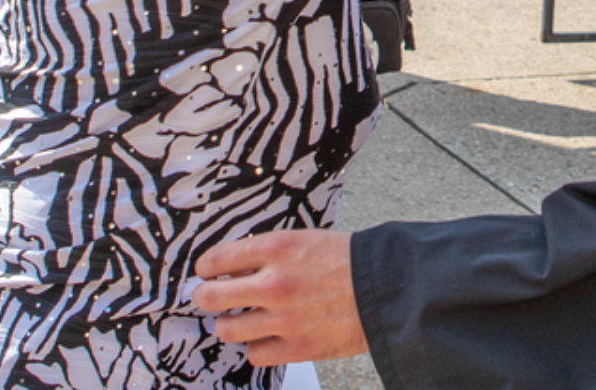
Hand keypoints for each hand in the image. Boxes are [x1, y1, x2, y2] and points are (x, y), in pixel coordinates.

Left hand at [194, 230, 367, 365]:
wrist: (389, 287)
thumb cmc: (350, 261)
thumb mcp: (305, 240)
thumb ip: (269, 253)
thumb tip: (234, 268)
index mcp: (277, 248)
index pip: (216, 260)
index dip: (206, 268)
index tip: (208, 272)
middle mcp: (275, 283)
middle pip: (211, 297)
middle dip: (206, 297)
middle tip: (210, 297)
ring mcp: (284, 319)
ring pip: (227, 330)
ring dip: (231, 325)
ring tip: (241, 320)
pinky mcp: (298, 348)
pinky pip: (254, 355)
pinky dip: (258, 348)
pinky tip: (268, 337)